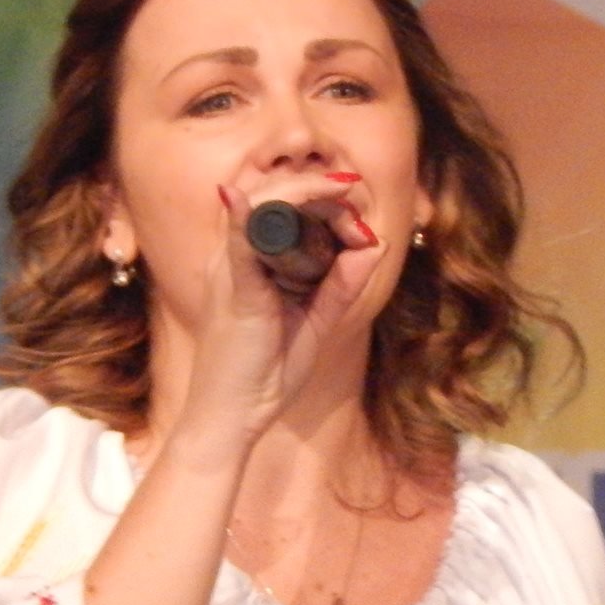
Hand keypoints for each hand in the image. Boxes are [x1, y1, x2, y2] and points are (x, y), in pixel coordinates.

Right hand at [173, 174, 386, 451]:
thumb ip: (342, 283)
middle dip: (317, 186)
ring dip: (303, 191)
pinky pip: (241, 241)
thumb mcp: (317, 321)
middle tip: (352, 191)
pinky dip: (252, 214)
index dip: (322, 198)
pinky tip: (264, 197)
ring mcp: (231, 270)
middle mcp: (236, 257)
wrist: (231, 418)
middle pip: (270, 196)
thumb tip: (373, 242)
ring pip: (259, 206)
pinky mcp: (234, 290)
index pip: (282, 208)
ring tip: (342, 191)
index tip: (358, 212)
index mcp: (252, 261)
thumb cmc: (266, 373)